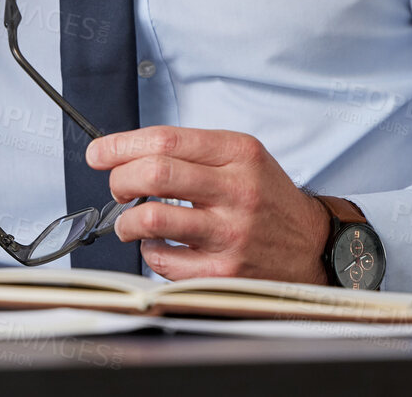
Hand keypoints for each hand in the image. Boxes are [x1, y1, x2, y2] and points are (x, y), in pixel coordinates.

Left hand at [88, 126, 328, 282]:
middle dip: (120, 179)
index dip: (121, 145)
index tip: (99, 153)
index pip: (165, 140)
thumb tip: (127, 153)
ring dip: (127, 220)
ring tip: (131, 221)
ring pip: (153, 218)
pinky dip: (150, 252)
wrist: (313, 245)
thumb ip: (193, 151)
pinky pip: (165, 260)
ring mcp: (232, 233)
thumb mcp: (243, 157)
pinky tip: (158, 246)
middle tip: (117, 187)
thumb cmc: (268, 198)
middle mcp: (237, 190)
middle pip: (155, 173)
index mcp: (239, 154)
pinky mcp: (226, 271)